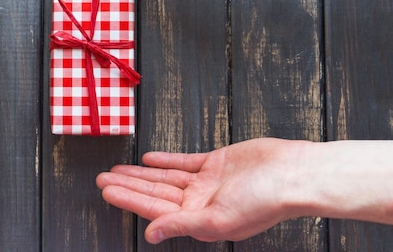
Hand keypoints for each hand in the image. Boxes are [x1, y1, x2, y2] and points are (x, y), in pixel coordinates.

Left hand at [96, 138, 307, 242]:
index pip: (153, 210)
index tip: (106, 192)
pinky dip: (166, 160)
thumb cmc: (263, 201)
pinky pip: (184, 162)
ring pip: (165, 177)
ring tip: (117, 169)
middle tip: (102, 178)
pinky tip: (148, 158)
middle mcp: (200, 202)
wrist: (292, 174)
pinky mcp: (216, 163)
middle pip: (154, 193)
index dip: (128, 200)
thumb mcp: (217, 219)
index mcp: (198, 220)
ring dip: (141, 173)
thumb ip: (181, 224)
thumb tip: (150, 235)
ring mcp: (207, 182)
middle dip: (128, 186)